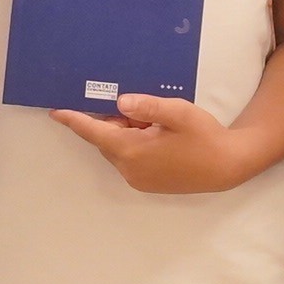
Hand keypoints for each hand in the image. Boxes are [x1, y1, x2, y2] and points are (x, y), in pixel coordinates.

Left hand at [52, 91, 250, 193]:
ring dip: (125, 132)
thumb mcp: (179, 113)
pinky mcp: (147, 183)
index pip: (94, 132)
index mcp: (132, 151)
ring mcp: (138, 179)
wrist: (228, 167)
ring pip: (118, 149)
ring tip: (151, 118)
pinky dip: (133, 143)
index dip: (74, 120)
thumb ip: (148, 106)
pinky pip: (129, 159)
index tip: (55, 111)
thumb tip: (120, 101)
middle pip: (106, 140)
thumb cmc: (205, 137)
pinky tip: (155, 132)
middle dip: (111, 120)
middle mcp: (129, 169)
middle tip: (131, 103)